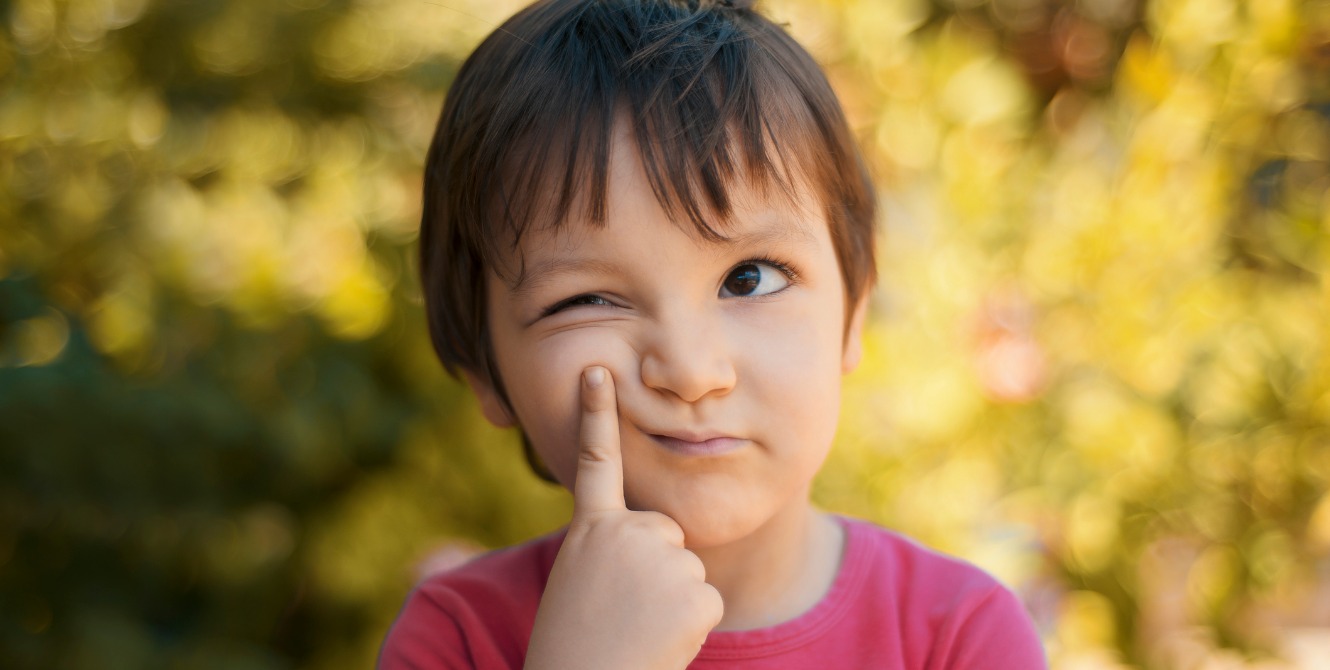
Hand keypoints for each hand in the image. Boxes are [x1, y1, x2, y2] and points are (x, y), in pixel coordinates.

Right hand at [523, 367, 723, 669]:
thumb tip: (655, 539)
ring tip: (635, 629)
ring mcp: (663, 558)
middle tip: (624, 610)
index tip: (597, 371)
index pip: (595, 461)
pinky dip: (689, 627)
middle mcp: (626, 533)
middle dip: (657, 569)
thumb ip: (608, 549)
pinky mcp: (695, 590)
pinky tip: (660, 642)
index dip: (597, 413)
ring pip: (688, 570)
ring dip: (671, 603)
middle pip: (666, 533)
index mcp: (589, 531)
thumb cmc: (575, 647)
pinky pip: (706, 601)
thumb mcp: (578, 583)